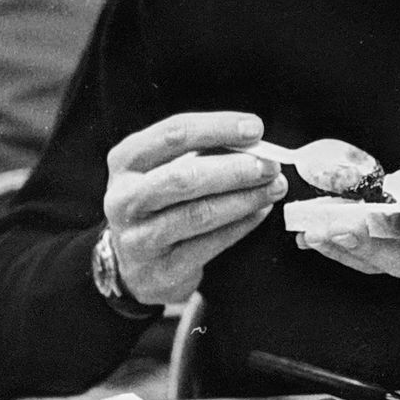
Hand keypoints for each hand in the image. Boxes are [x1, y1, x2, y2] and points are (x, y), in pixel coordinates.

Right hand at [104, 112, 287, 304]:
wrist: (137, 266)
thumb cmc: (160, 204)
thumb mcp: (166, 170)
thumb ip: (204, 154)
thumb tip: (254, 145)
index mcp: (126, 161)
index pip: (173, 135)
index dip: (217, 128)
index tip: (255, 129)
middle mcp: (124, 199)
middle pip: (184, 177)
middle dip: (235, 169)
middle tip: (271, 165)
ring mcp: (139, 238)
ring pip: (199, 214)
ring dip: (245, 198)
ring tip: (274, 187)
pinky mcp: (161, 271)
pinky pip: (209, 244)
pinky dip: (242, 225)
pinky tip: (260, 211)